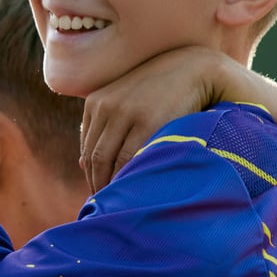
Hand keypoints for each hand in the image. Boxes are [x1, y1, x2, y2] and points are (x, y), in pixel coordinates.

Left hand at [79, 45, 255, 191]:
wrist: (194, 70)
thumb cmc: (160, 92)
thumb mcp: (126, 102)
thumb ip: (104, 128)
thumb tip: (82, 165)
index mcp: (96, 102)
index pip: (87, 148)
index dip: (91, 175)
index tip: (100, 193)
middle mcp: (106, 106)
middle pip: (94, 157)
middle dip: (97, 184)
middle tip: (105, 206)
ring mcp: (125, 113)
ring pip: (107, 160)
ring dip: (109, 184)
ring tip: (118, 202)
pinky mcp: (147, 121)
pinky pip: (129, 158)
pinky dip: (126, 177)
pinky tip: (132, 189)